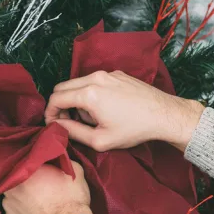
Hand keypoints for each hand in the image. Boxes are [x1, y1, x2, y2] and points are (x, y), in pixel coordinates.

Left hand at [3, 161, 92, 213]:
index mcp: (26, 170)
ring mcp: (8, 204)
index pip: (25, 162)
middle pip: (15, 179)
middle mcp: (12, 186)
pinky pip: (13, 212)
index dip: (33, 166)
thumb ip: (62, 160)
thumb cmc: (72, 198)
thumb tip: (57, 156)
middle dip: (24, 181)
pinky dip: (21, 212)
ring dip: (21, 197)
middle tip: (38, 186)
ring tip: (36, 201)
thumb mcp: (75, 171)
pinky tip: (33, 213)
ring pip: (12, 196)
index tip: (41, 171)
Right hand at [44, 70, 204, 151]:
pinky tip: (102, 109)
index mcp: (89, 93)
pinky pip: (94, 81)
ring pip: (78, 83)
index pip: (56, 98)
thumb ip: (73, 132)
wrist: (163, 115)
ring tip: (88, 118)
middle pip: (63, 87)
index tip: (53, 125)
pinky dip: (89, 93)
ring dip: (75, 99)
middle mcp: (95, 78)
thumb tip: (57, 126)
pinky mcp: (117, 74)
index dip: (49, 113)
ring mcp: (107, 73)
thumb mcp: (100, 140)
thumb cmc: (133, 130)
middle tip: (66, 122)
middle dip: (59, 104)